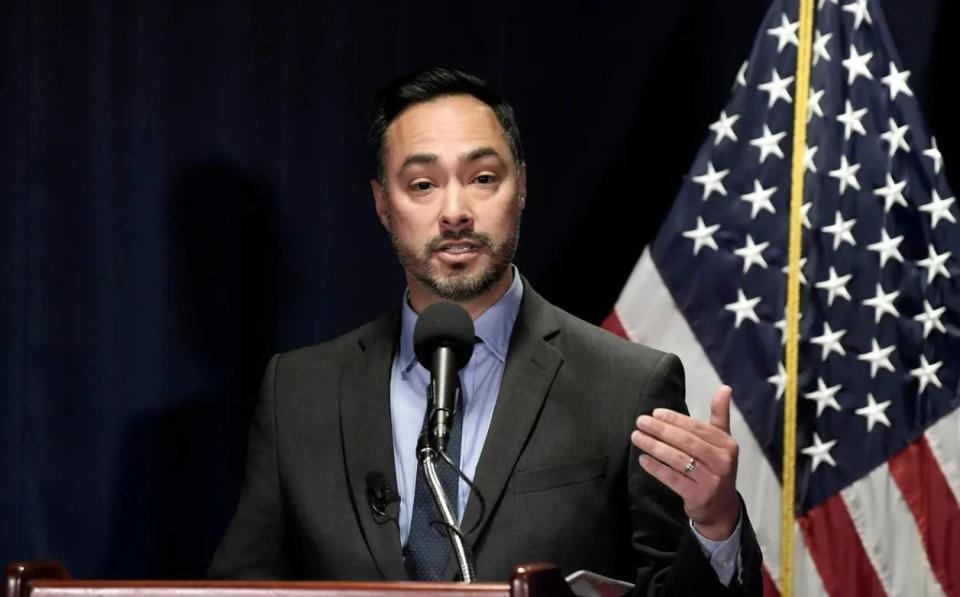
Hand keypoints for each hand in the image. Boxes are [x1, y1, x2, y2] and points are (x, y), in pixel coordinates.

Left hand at [630, 385, 739, 539]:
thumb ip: (720, 415)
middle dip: (661, 430)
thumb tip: (724, 387)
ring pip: (678, 459)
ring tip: (637, 437)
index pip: (697, 428)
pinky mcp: (698, 496)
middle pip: (686, 442)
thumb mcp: (722, 441)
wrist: (721, 508)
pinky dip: (656, 468)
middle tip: (640, 422)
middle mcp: (722, 462)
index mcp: (727, 445)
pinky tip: (642, 459)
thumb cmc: (716, 467)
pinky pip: (672, 479)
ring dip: (654, 446)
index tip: (655, 413)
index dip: (675, 419)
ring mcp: (711, 481)